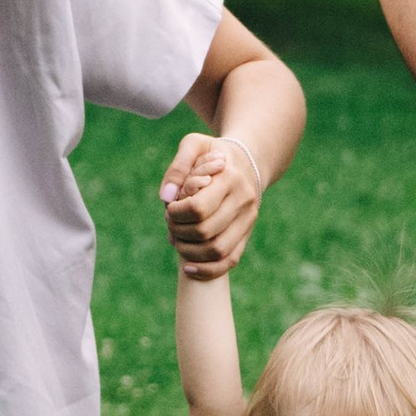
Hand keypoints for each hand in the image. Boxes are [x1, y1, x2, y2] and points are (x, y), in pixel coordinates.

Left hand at [161, 131, 260, 277]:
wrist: (250, 160)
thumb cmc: (214, 153)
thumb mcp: (195, 145)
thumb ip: (178, 167)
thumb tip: (166, 198)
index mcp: (229, 177)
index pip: (198, 208)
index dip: (177, 214)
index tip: (169, 209)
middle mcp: (243, 200)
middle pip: (206, 231)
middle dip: (179, 232)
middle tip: (170, 223)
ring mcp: (248, 219)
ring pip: (218, 250)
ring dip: (189, 252)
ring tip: (176, 240)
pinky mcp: (247, 233)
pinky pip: (230, 260)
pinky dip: (208, 270)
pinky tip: (188, 268)